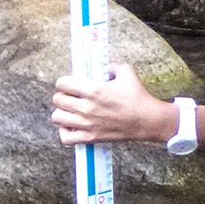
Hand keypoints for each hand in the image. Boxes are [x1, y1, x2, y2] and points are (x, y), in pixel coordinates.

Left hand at [52, 64, 173, 143]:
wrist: (147, 120)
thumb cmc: (138, 98)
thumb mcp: (127, 73)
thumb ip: (112, 66)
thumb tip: (104, 67)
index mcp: (93, 90)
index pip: (62, 83)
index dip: (64, 82)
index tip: (70, 84)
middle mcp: (86, 107)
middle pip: (57, 100)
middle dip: (62, 96)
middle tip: (71, 97)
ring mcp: (87, 124)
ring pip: (57, 117)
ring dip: (62, 112)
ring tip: (71, 111)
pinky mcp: (90, 138)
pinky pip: (65, 137)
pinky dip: (65, 132)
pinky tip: (72, 126)